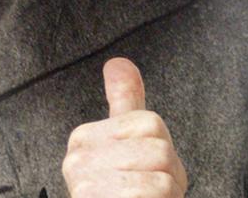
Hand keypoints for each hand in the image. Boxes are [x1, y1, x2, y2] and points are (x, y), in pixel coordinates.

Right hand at [62, 58, 187, 197]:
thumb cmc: (126, 195)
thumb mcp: (127, 144)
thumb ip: (123, 103)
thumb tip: (118, 63)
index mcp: (83, 141)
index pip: (150, 122)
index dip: (164, 150)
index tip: (149, 169)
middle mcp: (78, 164)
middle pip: (159, 148)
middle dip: (169, 176)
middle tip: (152, 195)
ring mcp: (86, 191)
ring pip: (162, 177)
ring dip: (167, 197)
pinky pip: (154, 194)